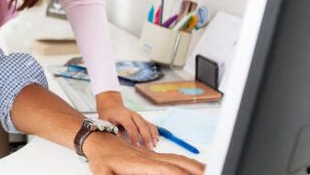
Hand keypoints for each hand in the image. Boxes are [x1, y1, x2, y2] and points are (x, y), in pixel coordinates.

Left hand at [84, 132, 204, 174]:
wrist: (98, 139)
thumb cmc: (100, 158)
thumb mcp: (102, 173)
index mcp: (142, 164)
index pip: (168, 170)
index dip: (183, 174)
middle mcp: (150, 158)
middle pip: (179, 163)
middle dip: (196, 169)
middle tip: (211, 172)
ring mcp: (151, 155)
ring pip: (178, 159)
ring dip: (194, 165)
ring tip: (207, 170)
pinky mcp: (150, 156)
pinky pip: (172, 158)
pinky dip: (185, 162)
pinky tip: (191, 167)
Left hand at [96, 91, 158, 149]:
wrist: (111, 105)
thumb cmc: (108, 114)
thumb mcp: (105, 121)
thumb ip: (110, 129)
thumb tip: (117, 137)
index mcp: (123, 115)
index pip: (131, 127)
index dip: (134, 137)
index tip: (137, 145)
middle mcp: (132, 115)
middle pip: (142, 126)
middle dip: (147, 137)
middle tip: (149, 147)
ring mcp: (138, 116)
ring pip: (148, 125)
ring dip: (152, 135)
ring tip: (155, 144)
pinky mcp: (141, 118)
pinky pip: (150, 124)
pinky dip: (154, 131)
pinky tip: (156, 138)